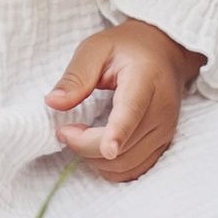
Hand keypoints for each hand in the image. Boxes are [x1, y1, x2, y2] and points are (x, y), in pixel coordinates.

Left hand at [45, 19, 197, 183]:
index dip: (118, 132)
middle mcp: (161, 109)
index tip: (108, 149)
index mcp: (144, 79)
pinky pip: (135, 169)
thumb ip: (76, 76)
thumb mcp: (95, 48)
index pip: (132, 110)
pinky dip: (111, 167)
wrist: (164, 52)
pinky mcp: (163, 144)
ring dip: (95, 159)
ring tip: (80, 135)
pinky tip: (97, 147)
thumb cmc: (126, 48)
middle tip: (65, 130)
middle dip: (86, 145)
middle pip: (123, 146)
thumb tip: (53, 102)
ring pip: (127, 164)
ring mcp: (165, 130)